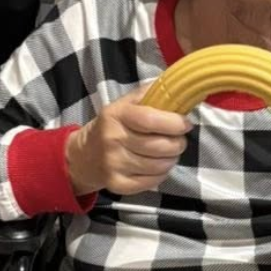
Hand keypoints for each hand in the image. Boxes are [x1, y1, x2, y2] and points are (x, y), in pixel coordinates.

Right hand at [66, 86, 192, 195]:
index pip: (151, 120)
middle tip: (179, 140)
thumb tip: (180, 87)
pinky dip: (161, 174)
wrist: (85, 153)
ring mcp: (113, 164)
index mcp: (117, 115)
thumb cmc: (115, 124)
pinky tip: (157, 166)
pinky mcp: (117, 184)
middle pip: (159, 146)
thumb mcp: (126, 102)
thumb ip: (152, 94)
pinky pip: (152, 182)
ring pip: (158, 166)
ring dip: (171, 159)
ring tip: (168, 152)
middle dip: (178, 143)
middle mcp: (113, 139)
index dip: (174, 123)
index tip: (185, 124)